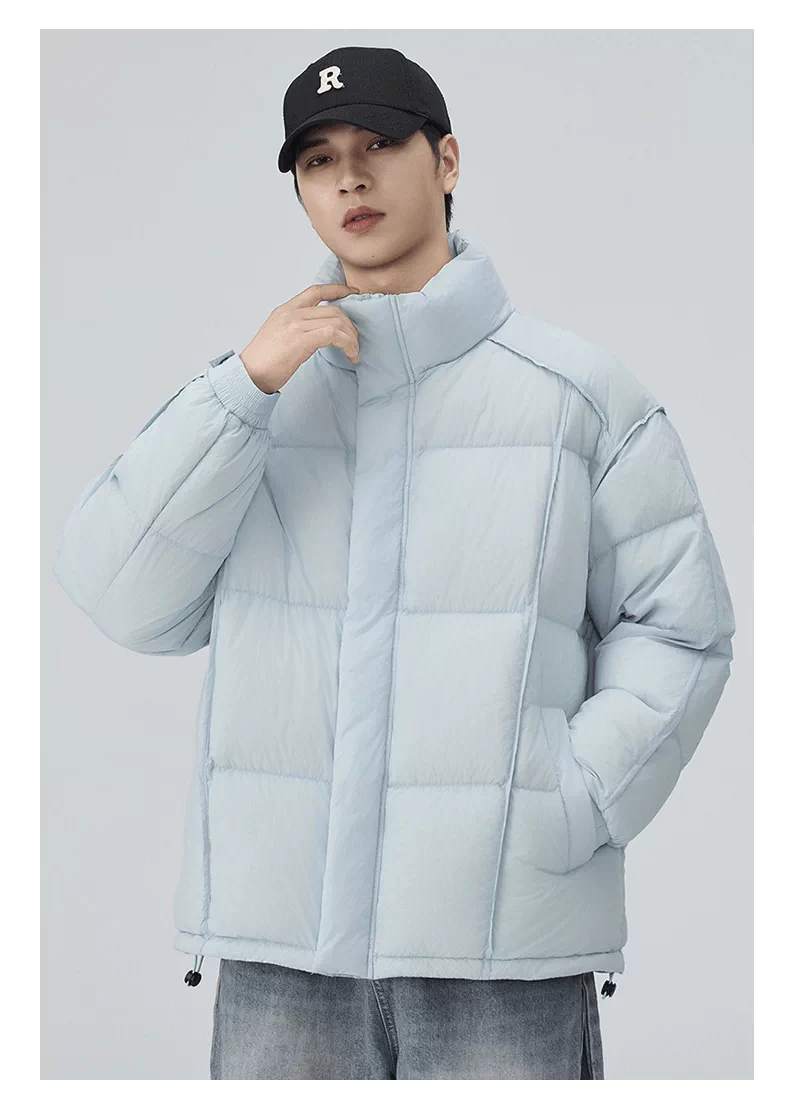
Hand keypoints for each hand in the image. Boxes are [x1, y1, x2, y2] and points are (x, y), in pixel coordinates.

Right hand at [239, 283, 360, 393]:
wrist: (249, 374)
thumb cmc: (262, 362)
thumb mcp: (277, 336)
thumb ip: (295, 329)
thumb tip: (317, 335)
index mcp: (285, 310)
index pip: (315, 291)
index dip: (337, 289)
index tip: (353, 292)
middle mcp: (291, 313)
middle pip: (333, 310)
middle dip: (350, 325)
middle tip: (355, 341)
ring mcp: (296, 325)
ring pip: (337, 322)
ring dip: (351, 338)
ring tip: (354, 352)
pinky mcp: (302, 340)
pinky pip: (334, 335)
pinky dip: (347, 345)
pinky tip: (351, 355)